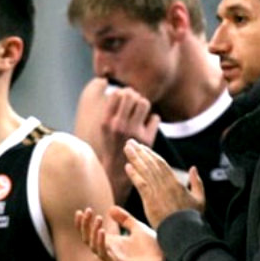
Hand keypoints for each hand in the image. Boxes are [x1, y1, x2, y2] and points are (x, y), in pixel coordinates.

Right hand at [74, 78, 159, 202]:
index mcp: (106, 121)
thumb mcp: (104, 127)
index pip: (117, 93)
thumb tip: (122, 89)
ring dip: (144, 105)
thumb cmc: (111, 145)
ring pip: (144, 103)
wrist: (117, 171)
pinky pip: (155, 118)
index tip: (125, 99)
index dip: (123, 92)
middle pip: (132, 95)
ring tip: (141, 112)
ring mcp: (134, 132)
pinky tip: (147, 125)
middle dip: (135, 96)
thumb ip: (111, 109)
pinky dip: (153, 119)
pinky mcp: (147, 139)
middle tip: (135, 104)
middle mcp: (119, 125)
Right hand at [75, 206, 163, 260]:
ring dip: (93, 233)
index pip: (91, 233)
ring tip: (98, 219)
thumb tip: (110, 208)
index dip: (84, 223)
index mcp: (112, 243)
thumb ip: (124, 219)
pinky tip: (101, 231)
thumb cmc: (153, 247)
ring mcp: (112, 259)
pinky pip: (104, 255)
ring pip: (93, 247)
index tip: (81, 211)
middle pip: (88, 239)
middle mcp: (109, 251)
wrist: (166, 260)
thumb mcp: (137, 228)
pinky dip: (100, 243)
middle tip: (88, 211)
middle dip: (85, 225)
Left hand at [123, 139, 203, 228]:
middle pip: (151, 164)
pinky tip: (127, 166)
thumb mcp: (200, 199)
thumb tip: (193, 168)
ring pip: (145, 171)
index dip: (151, 154)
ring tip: (127, 148)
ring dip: (134, 158)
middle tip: (130, 142)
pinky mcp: (150, 202)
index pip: (161, 164)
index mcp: (177, 183)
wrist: (185, 233)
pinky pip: (141, 185)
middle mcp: (166, 185)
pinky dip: (134, 175)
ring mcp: (158, 193)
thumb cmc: (193, 218)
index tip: (142, 147)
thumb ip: (197, 183)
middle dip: (140, 152)